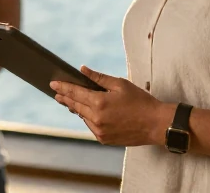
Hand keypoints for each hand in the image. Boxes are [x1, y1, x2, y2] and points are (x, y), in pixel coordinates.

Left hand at [50, 66, 174, 146]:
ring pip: (83, 117)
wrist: (155, 124)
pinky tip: (89, 113)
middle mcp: (96, 119)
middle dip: (66, 98)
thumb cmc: (140, 101)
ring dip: (77, 108)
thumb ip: (99, 78)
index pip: (75, 93)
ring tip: (71, 101)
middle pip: (75, 106)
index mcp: (100, 103)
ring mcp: (99, 131)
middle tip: (57, 92)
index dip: (63, 87)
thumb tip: (83, 70)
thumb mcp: (120, 84)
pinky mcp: (104, 139)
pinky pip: (91, 126)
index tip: (53, 83)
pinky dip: (89, 118)